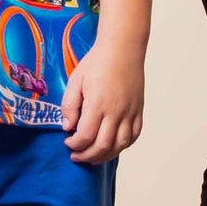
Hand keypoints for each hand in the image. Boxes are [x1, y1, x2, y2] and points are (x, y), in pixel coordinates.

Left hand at [60, 44, 143, 163]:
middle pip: (103, 146)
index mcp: (98, 104)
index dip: (74, 145)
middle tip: (76, 156)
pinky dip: (122, 146)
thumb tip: (67, 127)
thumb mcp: (75, 81)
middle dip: (87, 156)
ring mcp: (130, 112)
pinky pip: (134, 136)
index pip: (85, 136)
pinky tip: (112, 147)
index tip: (68, 142)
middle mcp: (116, 111)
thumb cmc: (97, 63)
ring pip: (120, 145)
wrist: (123, 49)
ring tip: (92, 157)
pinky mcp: (138, 111)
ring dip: (105, 156)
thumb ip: (69, 105)